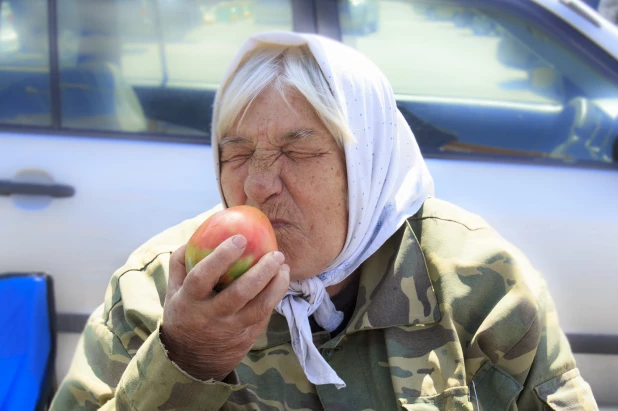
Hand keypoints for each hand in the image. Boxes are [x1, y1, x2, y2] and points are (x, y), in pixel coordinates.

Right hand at [161, 234, 289, 380]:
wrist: (192, 360)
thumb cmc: (185, 312)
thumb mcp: (173, 290)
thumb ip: (181, 262)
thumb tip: (198, 232)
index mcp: (189, 301)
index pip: (203, 276)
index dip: (221, 257)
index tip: (240, 238)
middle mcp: (211, 317)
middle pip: (239, 293)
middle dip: (261, 271)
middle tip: (276, 254)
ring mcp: (230, 329)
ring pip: (259, 308)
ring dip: (277, 286)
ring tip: (284, 267)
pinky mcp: (246, 336)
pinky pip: (265, 315)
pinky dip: (275, 296)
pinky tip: (281, 280)